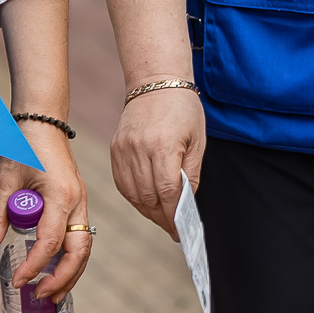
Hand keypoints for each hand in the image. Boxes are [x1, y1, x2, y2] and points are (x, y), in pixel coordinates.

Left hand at [0, 123, 91, 301]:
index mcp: (60, 195)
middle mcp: (77, 201)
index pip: (51, 241)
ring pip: (84, 245)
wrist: (41, 121)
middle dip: (63, 278)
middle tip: (41, 296)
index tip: (18, 282)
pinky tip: (55, 269)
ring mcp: (81, 201)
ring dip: (70, 272)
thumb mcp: (4, 181)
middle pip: (79, 251)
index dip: (35, 266)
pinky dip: (70, 256)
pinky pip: (79, 235)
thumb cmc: (22, 146)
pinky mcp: (77, 202)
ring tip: (51, 293)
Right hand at [111, 85, 203, 239]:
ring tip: (161, 218)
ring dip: (147, 210)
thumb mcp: (198, 140)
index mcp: (163, 145)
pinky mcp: (115, 148)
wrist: (156, 82)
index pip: (167, 191)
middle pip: (148, 196)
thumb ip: (191, 173)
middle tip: (172, 228)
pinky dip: (134, 197)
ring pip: (133, 193)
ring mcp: (123, 148)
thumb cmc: (183, 109)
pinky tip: (146, 202)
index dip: (173, 215)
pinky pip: (122, 183)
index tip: (180, 231)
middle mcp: (139, 148)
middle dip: (161, 217)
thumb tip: (186, 203)